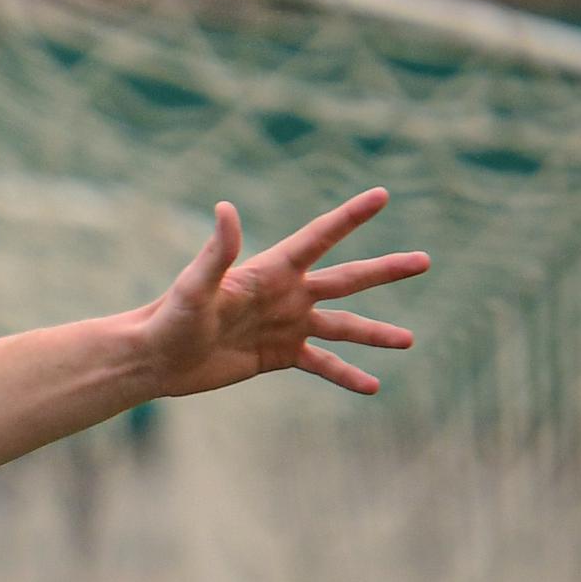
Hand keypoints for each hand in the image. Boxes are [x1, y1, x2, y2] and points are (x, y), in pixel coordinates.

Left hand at [135, 189, 427, 398]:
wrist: (155, 359)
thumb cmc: (169, 317)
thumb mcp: (195, 286)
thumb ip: (217, 252)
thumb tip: (227, 208)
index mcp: (271, 271)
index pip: (319, 237)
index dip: (351, 216)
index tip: (382, 195)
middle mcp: (286, 294)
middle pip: (346, 279)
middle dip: (385, 270)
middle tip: (425, 260)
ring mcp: (285, 325)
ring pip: (342, 326)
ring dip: (375, 333)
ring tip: (409, 341)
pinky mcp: (278, 356)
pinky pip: (321, 364)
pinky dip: (346, 374)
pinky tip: (372, 386)